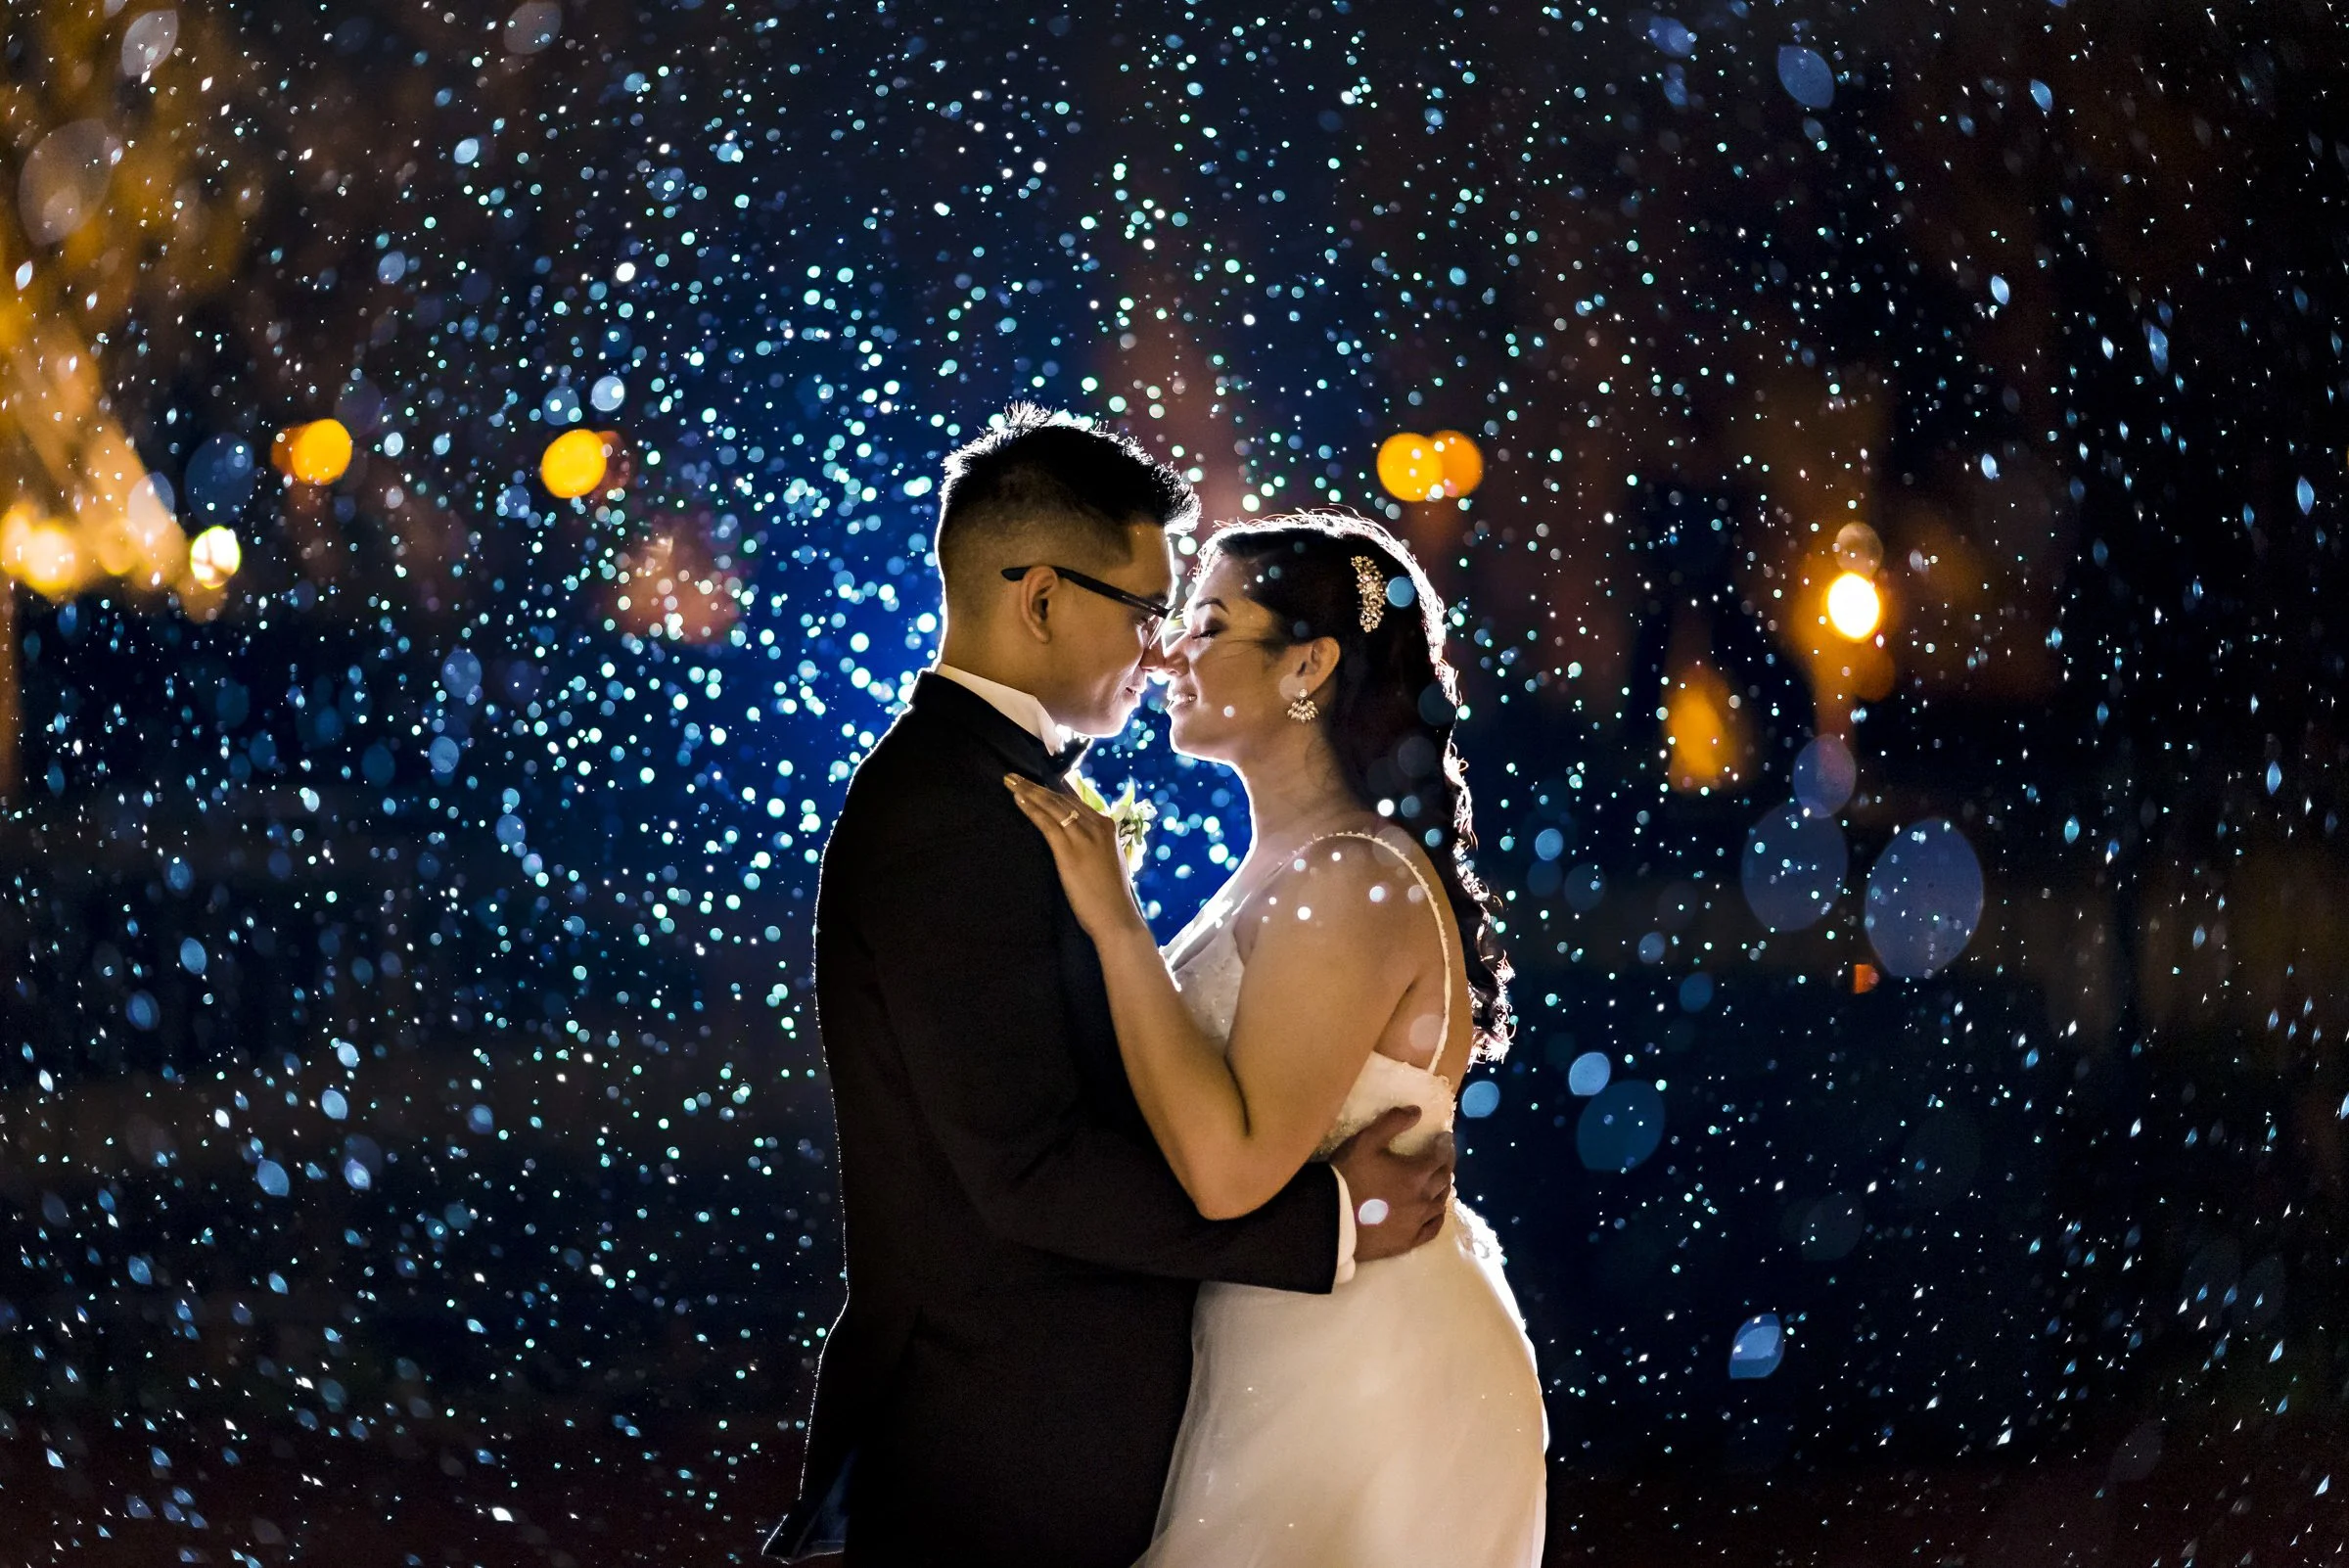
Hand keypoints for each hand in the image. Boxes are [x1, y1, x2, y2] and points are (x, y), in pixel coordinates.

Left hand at [1004, 774, 1148, 942]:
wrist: (1116, 916)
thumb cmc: (1110, 896)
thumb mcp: (1106, 861)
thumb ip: (1094, 845)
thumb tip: (1075, 839)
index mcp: (1107, 826)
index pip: (1074, 801)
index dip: (1052, 791)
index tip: (1034, 783)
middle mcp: (1097, 825)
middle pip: (1060, 799)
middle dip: (1035, 787)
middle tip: (1014, 777)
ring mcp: (1083, 836)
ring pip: (1052, 806)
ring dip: (1028, 792)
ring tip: (1010, 782)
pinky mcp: (1069, 850)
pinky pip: (1046, 823)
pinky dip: (1031, 809)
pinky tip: (1018, 800)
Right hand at [1329, 1104, 1453, 1263]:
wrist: (1330, 1218)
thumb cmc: (1348, 1176)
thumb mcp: (1366, 1141)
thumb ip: (1392, 1122)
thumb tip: (1417, 1111)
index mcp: (1416, 1174)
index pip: (1440, 1156)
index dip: (1444, 1145)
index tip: (1444, 1137)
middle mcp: (1423, 1199)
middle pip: (1444, 1179)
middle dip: (1446, 1164)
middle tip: (1444, 1157)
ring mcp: (1417, 1223)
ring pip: (1440, 1203)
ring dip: (1443, 1188)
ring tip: (1440, 1180)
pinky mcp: (1408, 1241)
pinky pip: (1432, 1229)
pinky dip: (1438, 1217)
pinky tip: (1436, 1212)